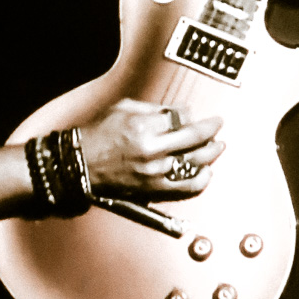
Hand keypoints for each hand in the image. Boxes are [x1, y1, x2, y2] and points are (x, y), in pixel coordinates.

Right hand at [80, 99, 223, 197]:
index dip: (195, 117)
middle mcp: (151, 151)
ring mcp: (154, 173)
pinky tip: (207, 172)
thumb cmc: (99, 135)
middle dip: (211, 131)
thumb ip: (156, 110)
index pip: (182, 120)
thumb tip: (183, 113)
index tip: (201, 116)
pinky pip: (186, 188)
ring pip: (194, 163)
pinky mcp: (153, 190)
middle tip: (217, 126)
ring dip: (211, 153)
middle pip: (194, 139)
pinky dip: (201, 180)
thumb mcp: (124, 108)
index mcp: (144, 127)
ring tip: (218, 146)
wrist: (81, 165)